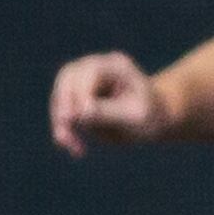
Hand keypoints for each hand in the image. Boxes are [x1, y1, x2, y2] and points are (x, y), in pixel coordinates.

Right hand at [49, 49, 171, 154]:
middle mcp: (96, 66)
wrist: (154, 121)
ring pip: (59, 96)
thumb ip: (108, 113)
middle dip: (63, 108)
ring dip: (61, 123)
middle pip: (67, 80)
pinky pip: (62, 110)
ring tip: (73, 148)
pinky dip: (64, 129)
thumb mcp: (134, 118)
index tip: (77, 118)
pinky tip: (75, 148)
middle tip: (65, 137)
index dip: (80, 94)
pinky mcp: (76, 96)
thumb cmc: (151, 118)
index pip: (89, 73)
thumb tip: (80, 112)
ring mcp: (84, 79)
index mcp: (117, 66)